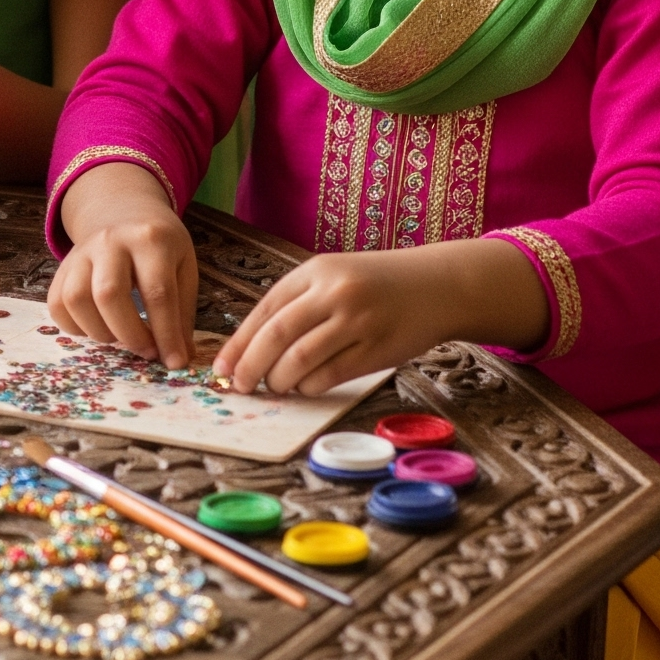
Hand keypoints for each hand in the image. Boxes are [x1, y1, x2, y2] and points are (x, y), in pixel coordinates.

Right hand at [46, 162, 198, 369]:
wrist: (123, 211)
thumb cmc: (160, 246)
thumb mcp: (184, 267)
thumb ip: (182, 311)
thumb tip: (179, 358)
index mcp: (150, 239)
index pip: (158, 292)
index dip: (167, 334)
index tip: (174, 363)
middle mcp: (110, 241)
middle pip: (109, 294)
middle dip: (129, 334)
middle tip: (146, 351)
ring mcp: (81, 251)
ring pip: (76, 299)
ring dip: (100, 332)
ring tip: (120, 337)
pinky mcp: (62, 266)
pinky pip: (56, 304)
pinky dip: (74, 327)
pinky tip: (98, 328)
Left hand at [213, 239, 548, 396]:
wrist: (436, 287)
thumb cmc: (374, 285)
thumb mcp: (333, 278)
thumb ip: (297, 304)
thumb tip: (252, 346)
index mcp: (315, 272)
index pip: (266, 309)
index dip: (240, 341)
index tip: (223, 366)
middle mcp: (334, 293)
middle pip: (278, 334)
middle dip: (252, 364)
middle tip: (241, 385)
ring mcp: (358, 321)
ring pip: (302, 359)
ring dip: (281, 379)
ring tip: (274, 386)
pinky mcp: (378, 348)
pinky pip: (332, 374)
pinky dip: (311, 386)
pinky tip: (305, 388)